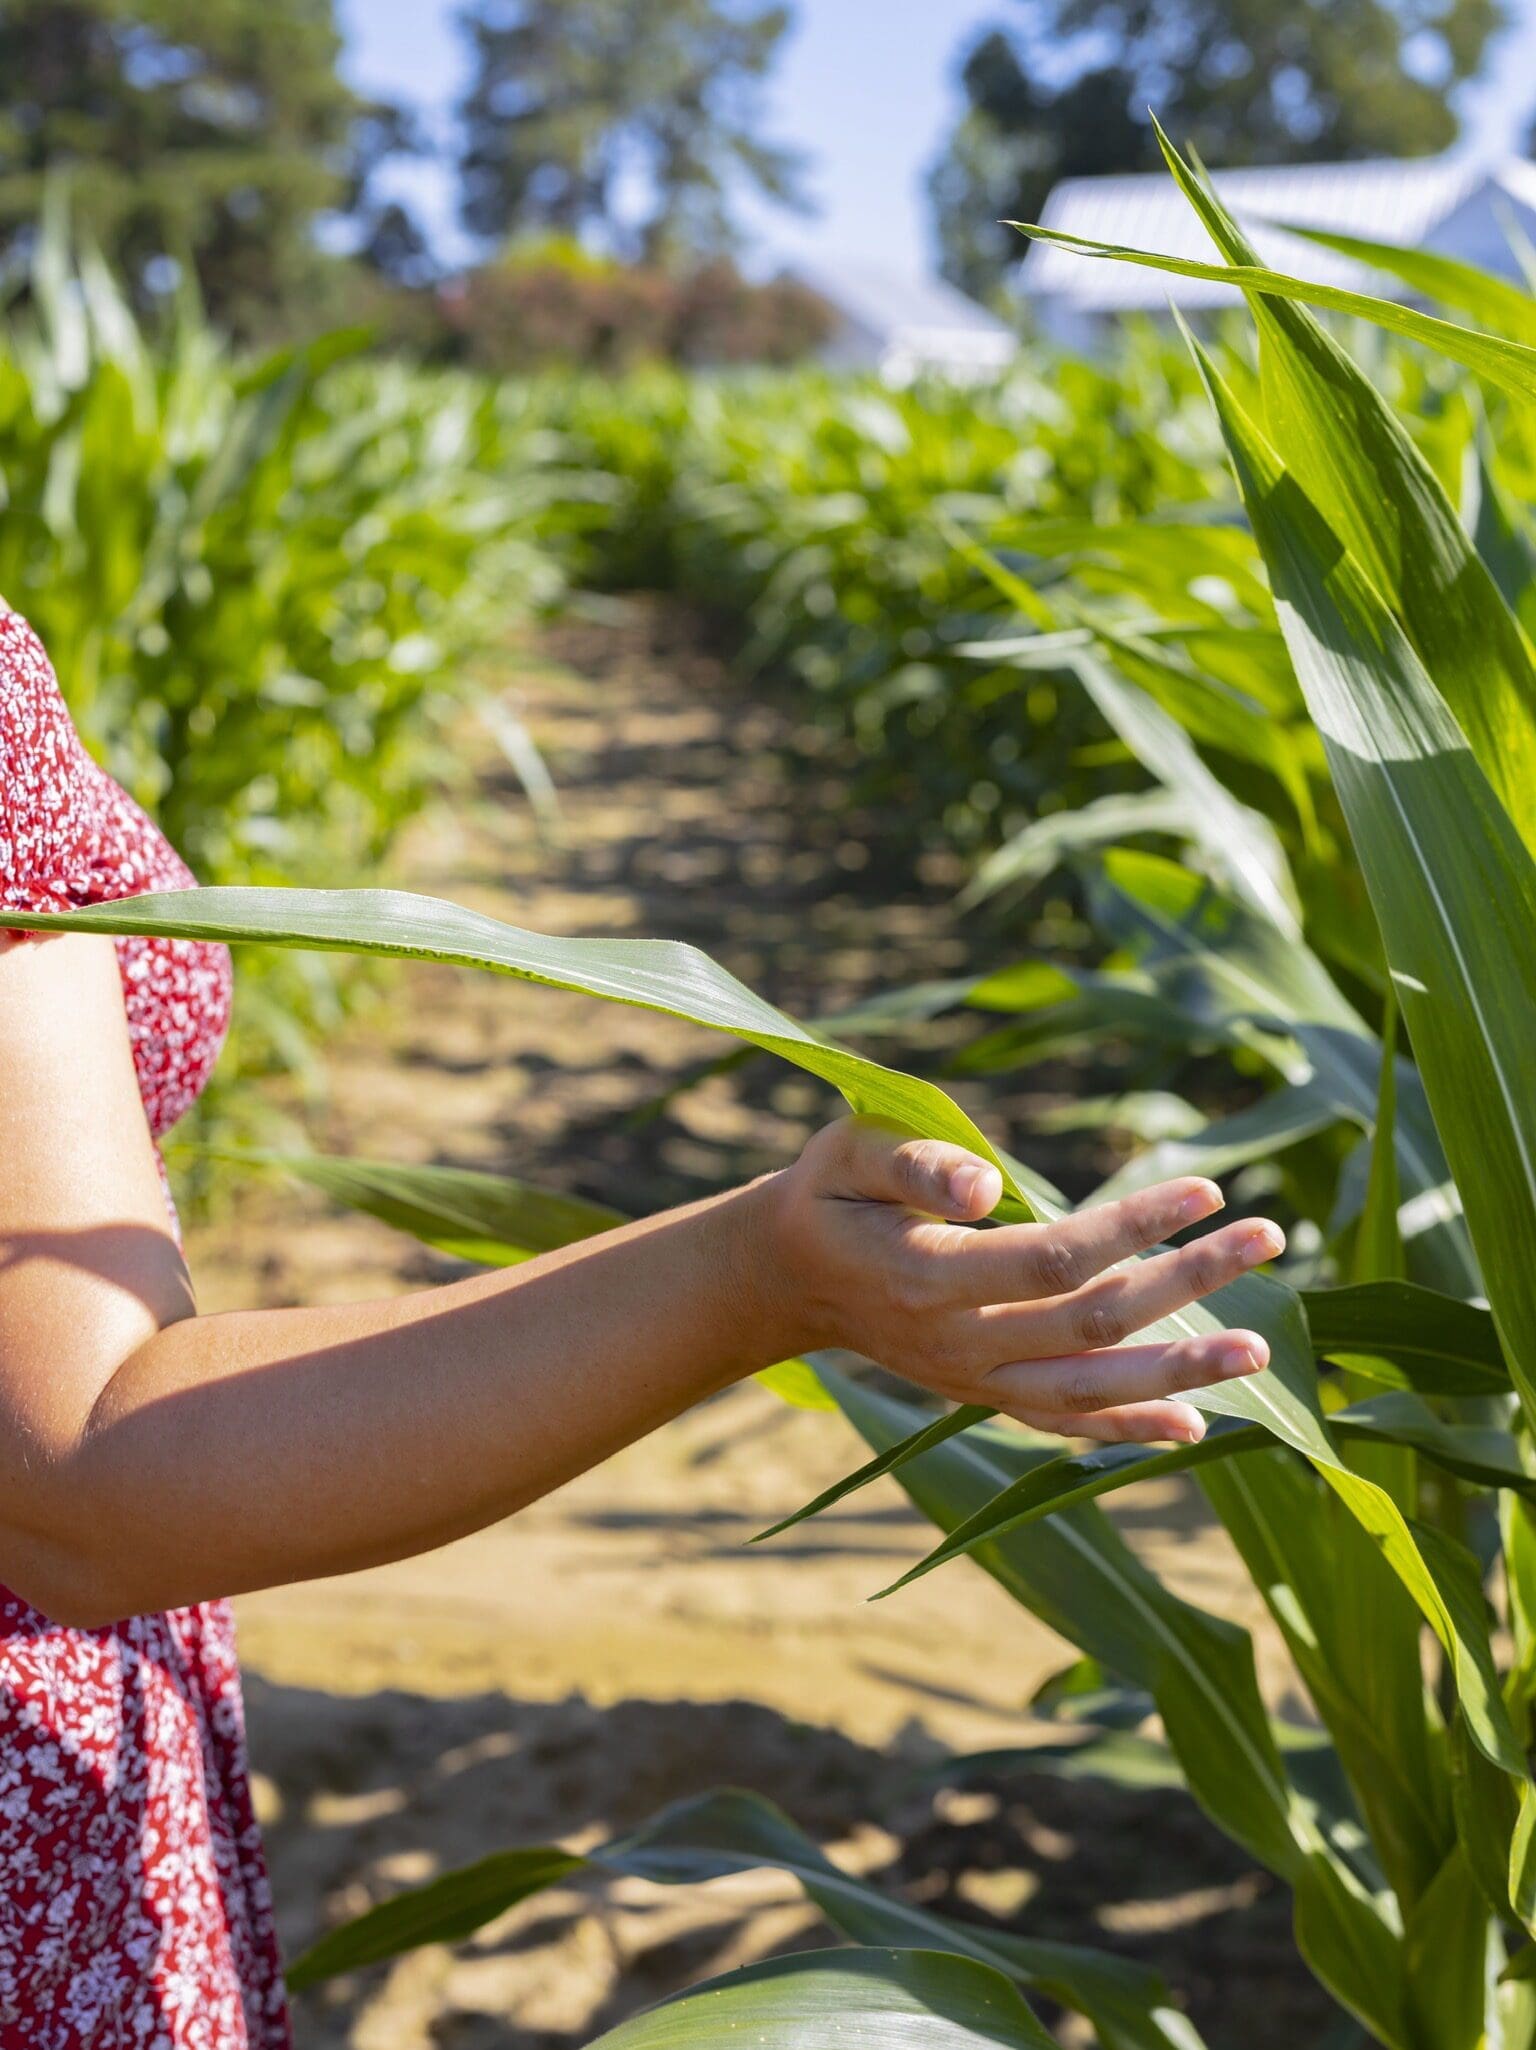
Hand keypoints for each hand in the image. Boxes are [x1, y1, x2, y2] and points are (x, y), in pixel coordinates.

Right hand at [758, 1118, 1284, 1444]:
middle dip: (1187, 1281)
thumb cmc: (832, 1193)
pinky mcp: (984, 1396)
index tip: (1205, 1188)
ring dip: (1181, 1370)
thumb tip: (986, 1182)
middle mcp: (958, 1343)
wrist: (789, 1277)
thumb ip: (915, 1163)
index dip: (1135, 1227)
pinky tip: (1197, 1424)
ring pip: (1092, 1388)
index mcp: (928, 1275)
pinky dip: (1130, 1428)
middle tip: (1270, 1237)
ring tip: (1261, 1347)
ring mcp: (974, 1380)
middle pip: (1093, 1322)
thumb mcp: (852, 1151)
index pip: (1054, 1258)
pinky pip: (1066, 1423)